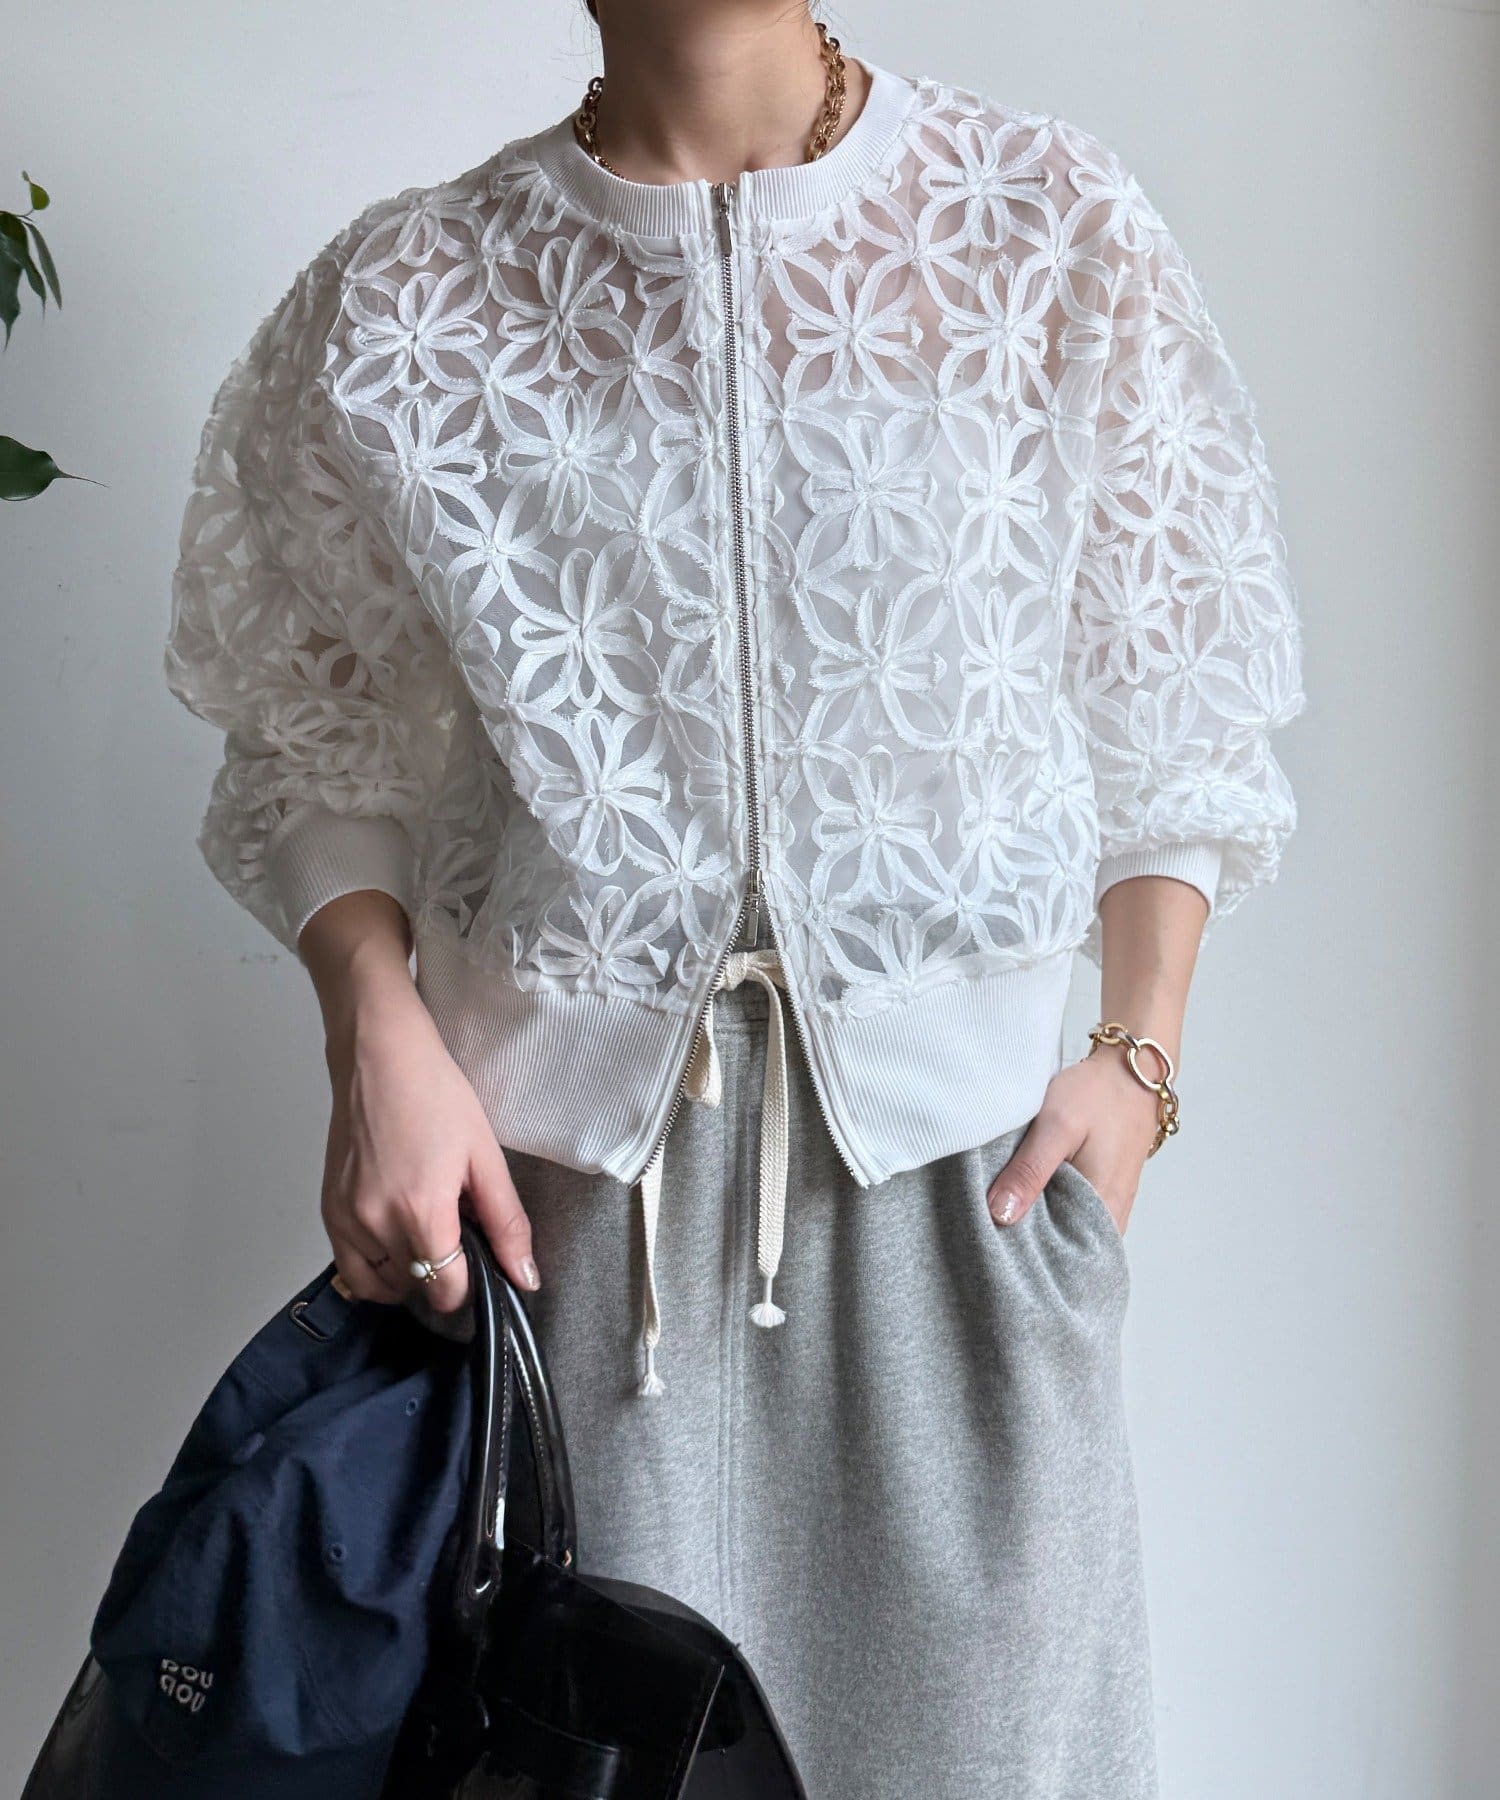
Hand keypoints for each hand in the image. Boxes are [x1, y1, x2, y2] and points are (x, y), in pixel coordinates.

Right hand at [301, 891, 537, 1316]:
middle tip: (455, 1239)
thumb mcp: (485, 1158)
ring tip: (426, 1239)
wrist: (381, 1055)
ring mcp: (345, 1218)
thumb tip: (525, 1278)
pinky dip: (373, 1266)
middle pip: (413, 1289)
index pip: (445, 1292)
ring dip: (405, 1277)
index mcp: (420, 1213)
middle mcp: (375, 1224)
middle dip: (439, 1278)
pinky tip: (396, 1234)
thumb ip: (507, 1224)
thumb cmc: (435, 1095)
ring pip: (378, 1285)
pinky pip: (349, 1265)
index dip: (469, 1288)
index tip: (479, 1269)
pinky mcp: (329, 1208)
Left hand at [986, 1044, 1160, 1236]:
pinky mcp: (1104, 1192)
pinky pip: (1073, 1214)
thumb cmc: (1098, 1095)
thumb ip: (1029, 1172)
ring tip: (1002, 1212)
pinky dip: (1050, 1209)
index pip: (1062, 1258)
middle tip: (987, 1229)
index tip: (989, 1245)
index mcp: (1103, 1210)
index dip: (1024, 1255)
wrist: (1132, 1071)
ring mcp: (1110, 1206)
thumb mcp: (1056, 1127)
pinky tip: (1026, 1196)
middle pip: (1063, 1249)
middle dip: (1027, 1242)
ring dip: (1038, 1224)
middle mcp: (1111, 1218)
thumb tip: (999, 1216)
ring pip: (1066, 1232)